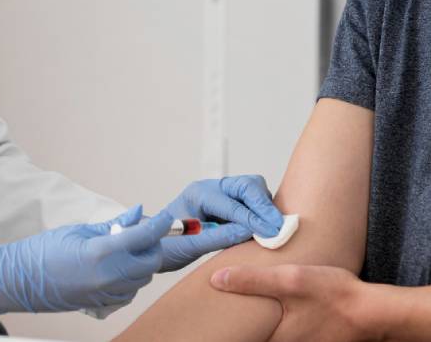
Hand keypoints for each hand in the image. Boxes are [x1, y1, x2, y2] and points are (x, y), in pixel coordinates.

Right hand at [0, 206, 170, 319]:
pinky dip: (132, 277)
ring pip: (144, 277)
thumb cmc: (43, 251)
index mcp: (101, 252)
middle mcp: (108, 276)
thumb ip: (113, 224)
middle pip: (150, 260)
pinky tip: (117, 267)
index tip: (167, 218)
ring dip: (142, 261)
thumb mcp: (79, 230)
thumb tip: (138, 212)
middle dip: (152, 244)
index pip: (144, 236)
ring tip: (125, 248)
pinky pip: (131, 291)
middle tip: (143, 232)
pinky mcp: (103, 304)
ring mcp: (106, 293)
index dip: (161, 225)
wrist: (19, 281)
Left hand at [158, 175, 283, 271]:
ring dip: (264, 206)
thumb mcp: (189, 245)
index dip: (254, 219)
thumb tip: (250, 232)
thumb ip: (219, 237)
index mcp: (198, 194)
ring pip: (252, 189)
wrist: (152, 245)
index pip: (233, 204)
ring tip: (274, 228)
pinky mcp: (227, 202)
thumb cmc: (165, 245)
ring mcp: (219, 193)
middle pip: (247, 185)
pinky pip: (250, 200)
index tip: (271, 232)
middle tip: (278, 226)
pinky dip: (261, 211)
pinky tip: (266, 227)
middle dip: (264, 205)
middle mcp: (210, 188)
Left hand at [211, 264, 383, 341]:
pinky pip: (288, 336)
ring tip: (255, 308)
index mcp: (276, 341)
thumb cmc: (334, 296)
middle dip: (246, 328)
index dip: (229, 331)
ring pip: (273, 336)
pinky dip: (282, 324)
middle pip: (257, 338)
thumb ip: (252, 280)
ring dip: (265, 326)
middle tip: (232, 311)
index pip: (241, 339)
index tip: (217, 318)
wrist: (375, 312)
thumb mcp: (290, 280)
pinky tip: (284, 310)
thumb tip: (216, 280)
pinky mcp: (313, 341)